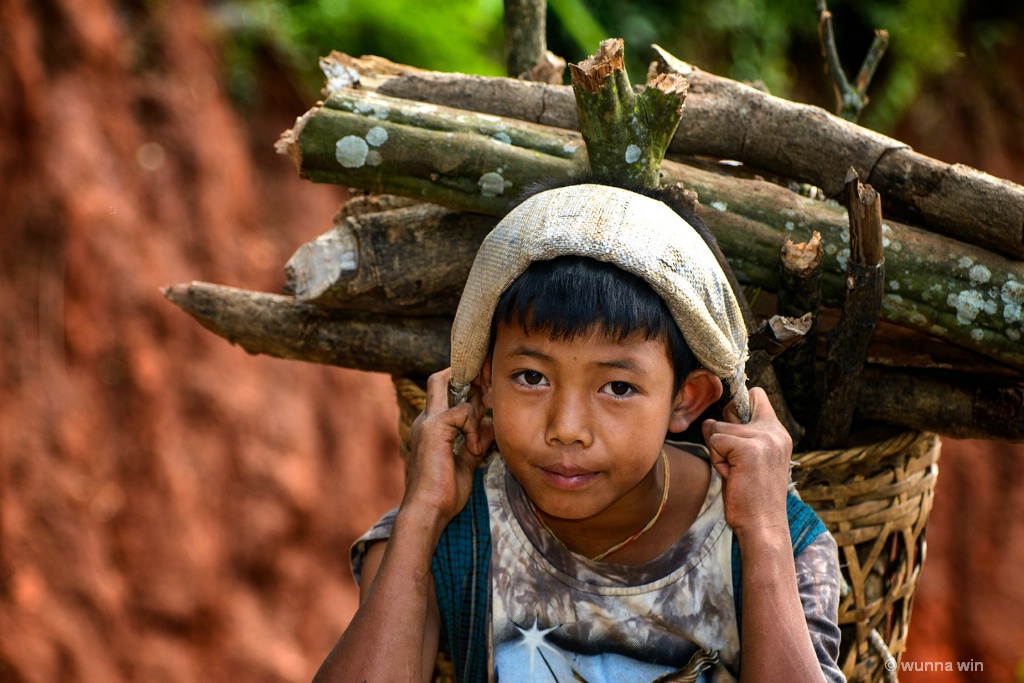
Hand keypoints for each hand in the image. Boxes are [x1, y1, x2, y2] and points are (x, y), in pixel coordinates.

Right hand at [405, 368, 493, 525]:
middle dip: (465, 376)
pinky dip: (473, 427)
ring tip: (479, 433)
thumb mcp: (466, 464)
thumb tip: (488, 428)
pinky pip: (462, 411)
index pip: (446, 393)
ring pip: (446, 383)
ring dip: (474, 403)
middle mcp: (426, 420)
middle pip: (439, 378)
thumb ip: (474, 442)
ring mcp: (427, 421)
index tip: (486, 399)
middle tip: (486, 392)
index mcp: (432, 428)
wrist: (429, 510)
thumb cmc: (444, 494)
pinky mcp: (434, 427)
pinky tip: (473, 449)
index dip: (466, 388)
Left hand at [702, 387, 791, 539]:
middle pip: (727, 411)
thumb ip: (737, 436)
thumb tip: (710, 421)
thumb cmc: (751, 496)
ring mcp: (763, 438)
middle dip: (721, 436)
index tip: (733, 422)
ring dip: (717, 453)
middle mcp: (774, 431)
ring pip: (717, 428)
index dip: (736, 405)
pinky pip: (714, 441)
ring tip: (734, 473)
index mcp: (778, 433)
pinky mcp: (749, 448)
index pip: (756, 395)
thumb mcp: (747, 460)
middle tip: (734, 464)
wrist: (763, 526)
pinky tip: (731, 476)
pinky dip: (716, 460)